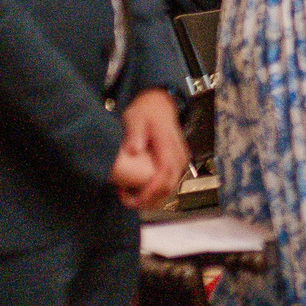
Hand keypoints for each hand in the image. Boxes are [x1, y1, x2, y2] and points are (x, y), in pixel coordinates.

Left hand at [116, 88, 187, 210]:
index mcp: (168, 146)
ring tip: (129, 195)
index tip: (131, 198)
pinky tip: (139, 189)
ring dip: (151, 198)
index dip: (149, 192)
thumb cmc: (146, 112)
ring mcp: (180, 161)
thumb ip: (135, 133)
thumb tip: (134, 150)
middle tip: (125, 200)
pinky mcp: (177, 164)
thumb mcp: (135, 118)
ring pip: (170, 188)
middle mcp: (179, 156)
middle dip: (147, 200)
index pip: (164, 176)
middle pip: (168, 187)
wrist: (160, 105)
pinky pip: (169, 183)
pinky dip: (156, 191)